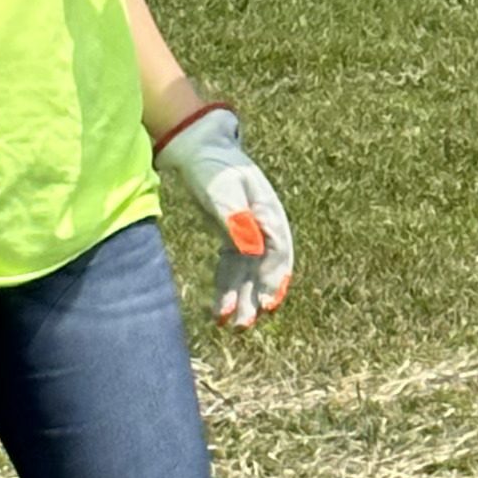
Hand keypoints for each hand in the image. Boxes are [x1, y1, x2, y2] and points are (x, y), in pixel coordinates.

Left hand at [153, 103, 293, 326]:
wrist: (198, 150)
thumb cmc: (213, 166)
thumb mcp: (223, 190)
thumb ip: (237, 219)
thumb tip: (253, 250)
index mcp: (269, 213)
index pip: (279, 253)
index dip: (275, 280)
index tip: (267, 305)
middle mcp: (263, 227)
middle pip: (264, 269)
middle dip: (255, 298)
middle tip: (245, 325)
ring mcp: (248, 234)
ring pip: (248, 274)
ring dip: (241, 299)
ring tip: (232, 327)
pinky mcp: (232, 238)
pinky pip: (232, 269)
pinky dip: (226, 289)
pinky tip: (219, 311)